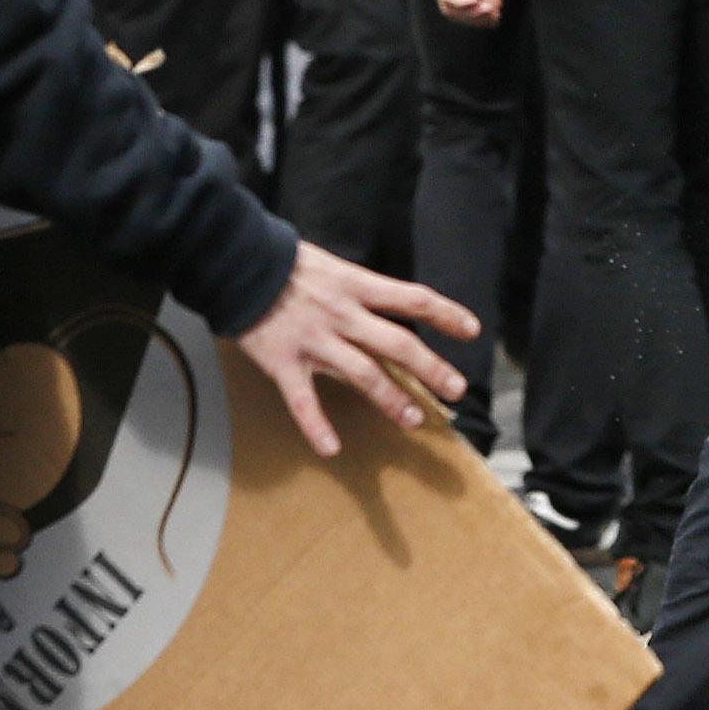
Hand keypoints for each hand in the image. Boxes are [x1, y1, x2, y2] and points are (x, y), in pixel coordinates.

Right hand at [232, 239, 475, 457]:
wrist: (237, 261)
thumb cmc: (285, 265)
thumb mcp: (332, 268)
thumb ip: (359, 293)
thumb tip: (390, 309)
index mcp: (357, 286)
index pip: (412, 298)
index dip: (445, 314)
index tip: (471, 330)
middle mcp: (342, 314)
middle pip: (397, 343)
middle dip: (430, 367)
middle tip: (456, 389)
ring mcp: (313, 340)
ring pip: (362, 374)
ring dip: (390, 399)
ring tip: (413, 420)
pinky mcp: (282, 361)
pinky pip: (302, 400)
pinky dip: (316, 425)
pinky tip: (331, 448)